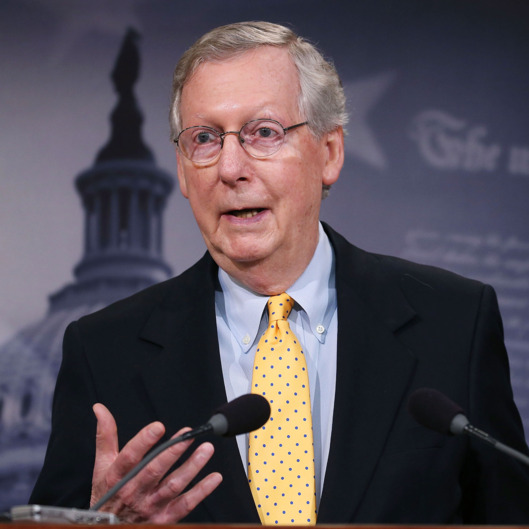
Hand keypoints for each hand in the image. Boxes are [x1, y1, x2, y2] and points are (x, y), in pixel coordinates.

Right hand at [90, 403, 222, 522]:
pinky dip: (201, 491)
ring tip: (206, 449)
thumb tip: (100, 408)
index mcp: (117, 476)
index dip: (143, 442)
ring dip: (192, 467)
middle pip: (154, 470)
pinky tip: (215, 477)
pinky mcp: (164, 518)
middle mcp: (134, 492)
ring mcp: (150, 506)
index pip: (130, 457)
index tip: (158, 426)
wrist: (107, 528)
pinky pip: (185, 505)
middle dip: (173, 451)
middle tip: (189, 435)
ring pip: (173, 486)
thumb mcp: (102, 465)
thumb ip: (106, 436)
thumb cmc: (107, 493)